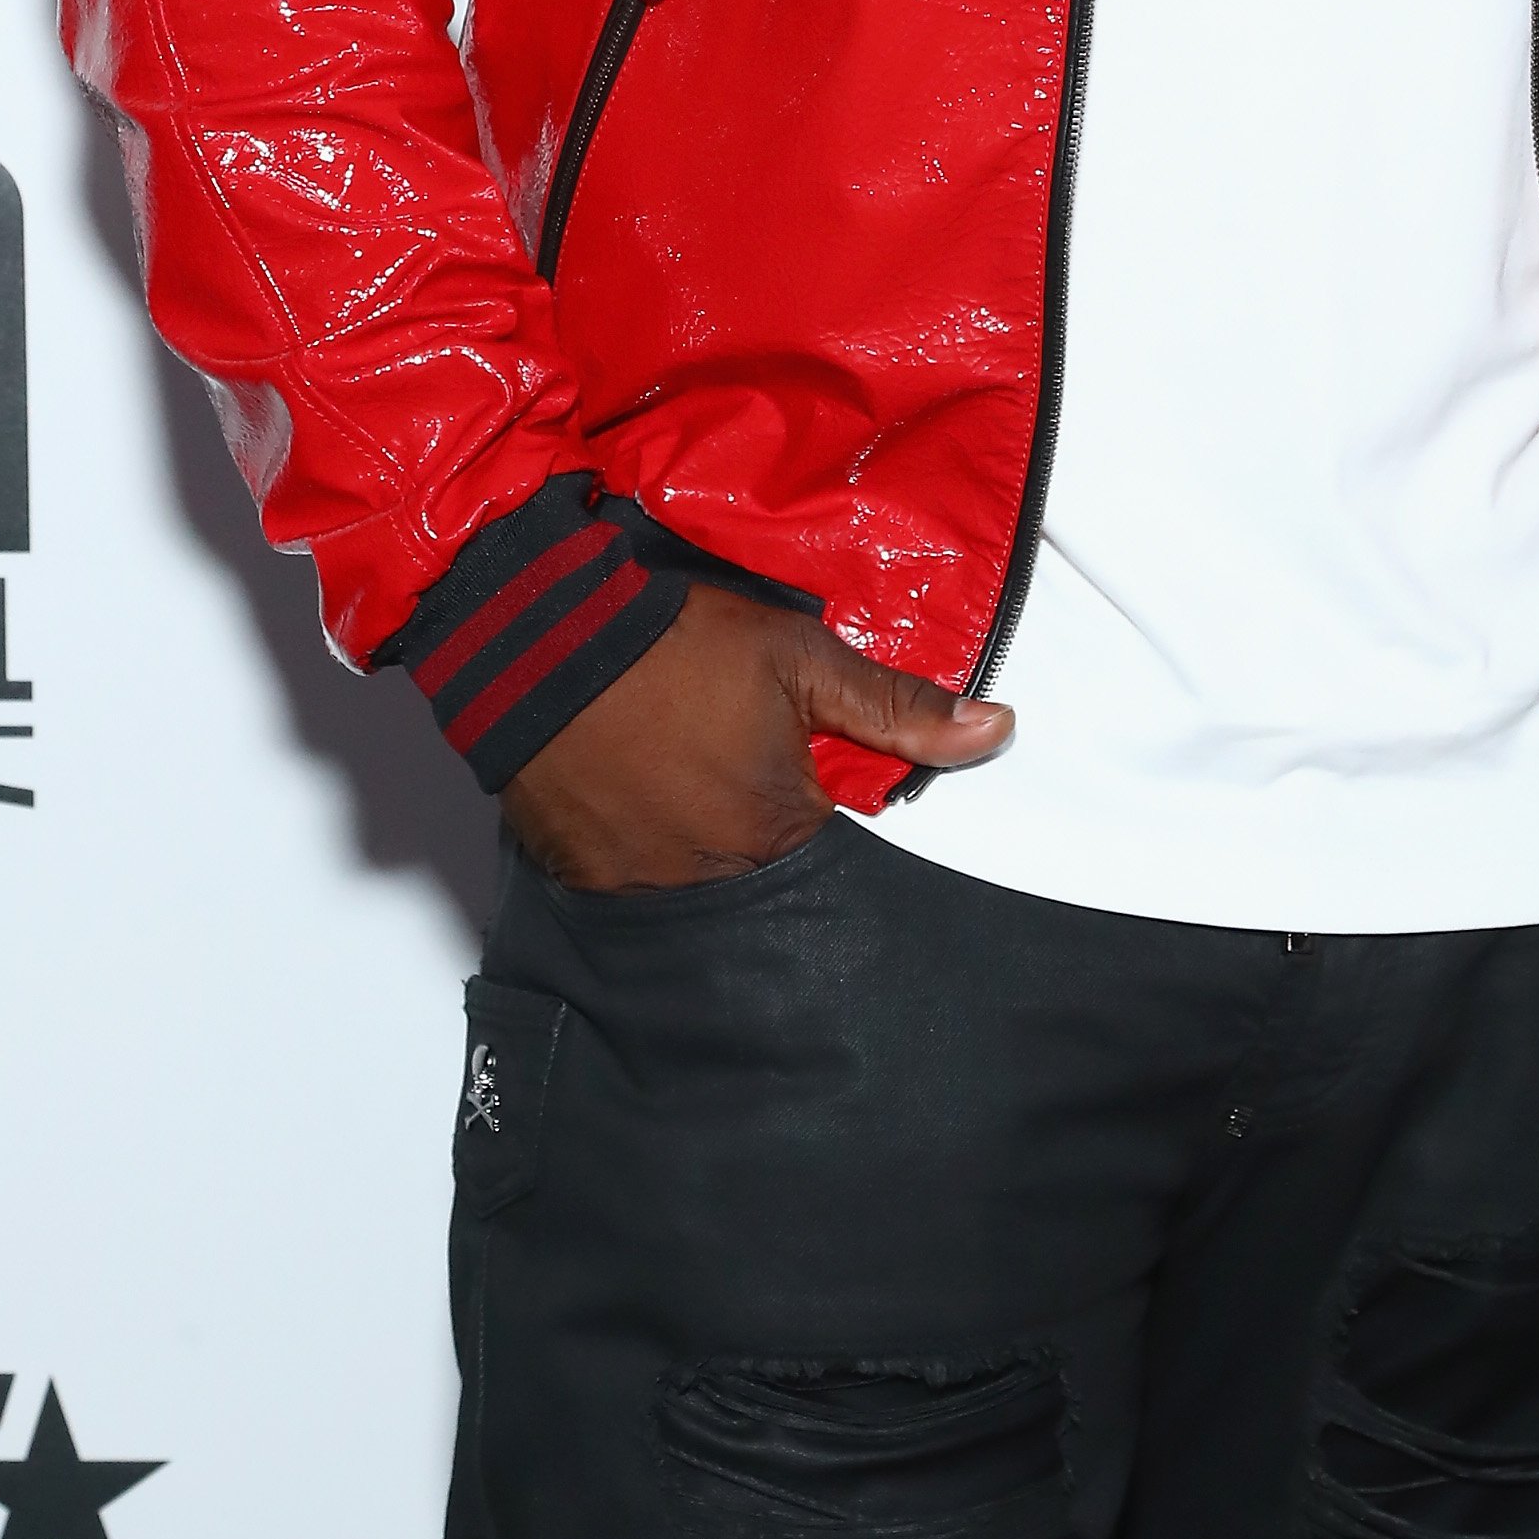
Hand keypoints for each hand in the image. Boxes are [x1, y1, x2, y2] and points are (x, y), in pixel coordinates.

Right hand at [499, 583, 1011, 890]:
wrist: (540, 642)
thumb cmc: (675, 645)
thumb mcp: (798, 656)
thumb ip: (898, 704)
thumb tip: (998, 730)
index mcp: (779, 830)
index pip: (842, 857)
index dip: (834, 819)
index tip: (814, 784)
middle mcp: (718, 880)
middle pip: (773, 885)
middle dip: (773, 846)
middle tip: (744, 783)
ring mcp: (646, 888)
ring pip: (706, 896)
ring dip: (713, 858)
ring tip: (693, 796)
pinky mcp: (588, 881)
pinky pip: (637, 892)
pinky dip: (650, 862)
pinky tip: (648, 811)